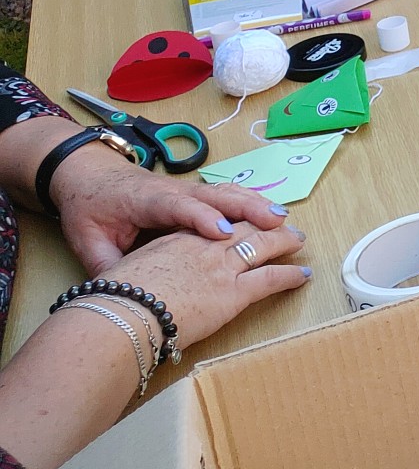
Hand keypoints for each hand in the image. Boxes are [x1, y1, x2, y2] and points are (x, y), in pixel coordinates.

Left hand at [50, 144, 290, 276]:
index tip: (224, 231)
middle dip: (246, 208)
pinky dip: (251, 201)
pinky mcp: (194, 193)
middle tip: (275, 221)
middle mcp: (173, 191)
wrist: (88, 176)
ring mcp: (187, 189)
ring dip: (256, 203)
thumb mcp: (86, 240)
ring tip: (283, 218)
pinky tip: (271, 212)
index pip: (178, 207)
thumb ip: (105, 265)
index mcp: (146, 201)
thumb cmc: (89, 208)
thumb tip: (120, 293)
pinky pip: (227, 194)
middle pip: (215, 195)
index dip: (202, 217)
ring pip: (226, 192)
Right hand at [108, 222, 309, 353]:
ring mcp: (221, 267)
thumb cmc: (113, 298)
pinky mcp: (233, 291)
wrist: (121, 312)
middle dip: (264, 224)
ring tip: (298, 240)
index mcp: (177, 239)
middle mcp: (204, 246)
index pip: (211, 224)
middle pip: (243, 228)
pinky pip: (271, 278)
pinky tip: (303, 275)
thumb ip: (135, 270)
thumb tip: (129, 282)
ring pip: (262, 245)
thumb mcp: (121, 272)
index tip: (239, 221)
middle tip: (282, 223)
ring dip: (283, 241)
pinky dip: (289, 275)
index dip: (230, 221)